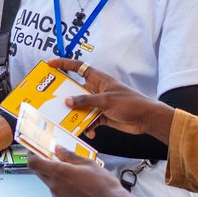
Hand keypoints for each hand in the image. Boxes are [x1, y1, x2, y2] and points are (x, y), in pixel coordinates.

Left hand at [28, 149, 155, 196]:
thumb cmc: (103, 186)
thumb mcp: (88, 163)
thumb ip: (69, 155)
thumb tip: (58, 149)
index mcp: (59, 173)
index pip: (34, 163)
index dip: (31, 155)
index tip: (34, 151)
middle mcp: (55, 187)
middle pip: (40, 173)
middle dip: (45, 165)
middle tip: (56, 159)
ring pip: (50, 184)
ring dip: (56, 178)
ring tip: (74, 175)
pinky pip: (58, 194)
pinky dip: (63, 189)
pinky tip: (78, 187)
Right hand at [46, 58, 174, 141]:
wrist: (146, 119)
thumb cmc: (130, 103)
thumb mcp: (106, 101)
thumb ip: (86, 101)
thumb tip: (67, 102)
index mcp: (98, 79)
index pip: (78, 67)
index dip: (64, 64)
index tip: (50, 64)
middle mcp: (97, 90)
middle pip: (76, 90)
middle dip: (66, 96)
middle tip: (53, 101)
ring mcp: (99, 103)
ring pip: (81, 107)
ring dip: (77, 115)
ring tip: (69, 122)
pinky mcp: (102, 116)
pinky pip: (89, 120)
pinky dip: (88, 126)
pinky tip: (90, 132)